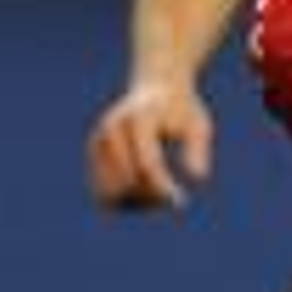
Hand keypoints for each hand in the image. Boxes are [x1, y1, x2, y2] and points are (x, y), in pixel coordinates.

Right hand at [85, 77, 213, 210]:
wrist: (157, 87)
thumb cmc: (182, 109)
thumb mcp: (199, 124)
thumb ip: (198, 149)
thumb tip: (199, 178)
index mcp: (140, 118)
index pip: (147, 164)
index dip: (163, 188)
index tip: (181, 201)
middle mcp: (112, 129)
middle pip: (127, 181)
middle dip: (151, 197)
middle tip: (172, 198)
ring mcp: (98, 141)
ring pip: (108, 193)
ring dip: (134, 204)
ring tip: (158, 196)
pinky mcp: (93, 153)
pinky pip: (102, 193)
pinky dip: (123, 202)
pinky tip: (145, 193)